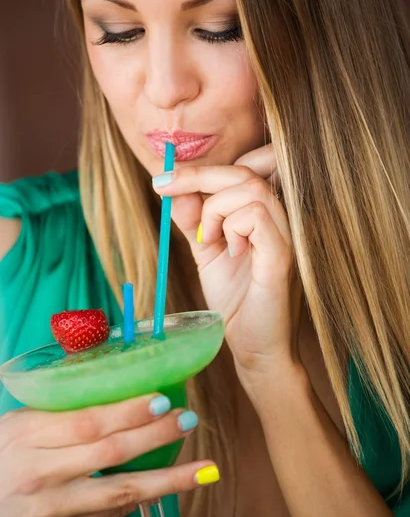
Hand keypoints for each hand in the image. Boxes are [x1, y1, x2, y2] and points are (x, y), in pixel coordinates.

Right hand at [0, 399, 214, 516]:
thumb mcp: (15, 426)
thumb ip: (57, 412)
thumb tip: (113, 391)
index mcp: (26, 434)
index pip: (87, 420)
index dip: (128, 411)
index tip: (161, 399)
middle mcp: (40, 472)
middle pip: (109, 451)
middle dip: (155, 435)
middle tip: (186, 419)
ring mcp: (52, 507)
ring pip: (119, 490)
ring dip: (167, 479)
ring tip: (202, 468)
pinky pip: (109, 513)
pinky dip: (142, 497)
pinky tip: (168, 486)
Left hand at [153, 144, 303, 388]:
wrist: (254, 348)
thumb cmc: (237, 301)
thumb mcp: (207, 252)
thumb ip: (195, 221)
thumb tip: (174, 190)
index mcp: (267, 215)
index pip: (247, 168)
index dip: (207, 168)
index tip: (165, 180)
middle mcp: (284, 220)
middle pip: (247, 171)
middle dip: (198, 175)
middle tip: (163, 187)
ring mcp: (288, 236)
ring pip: (250, 189)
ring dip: (215, 209)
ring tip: (210, 240)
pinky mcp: (283, 256)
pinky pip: (257, 216)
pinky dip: (231, 227)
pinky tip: (229, 251)